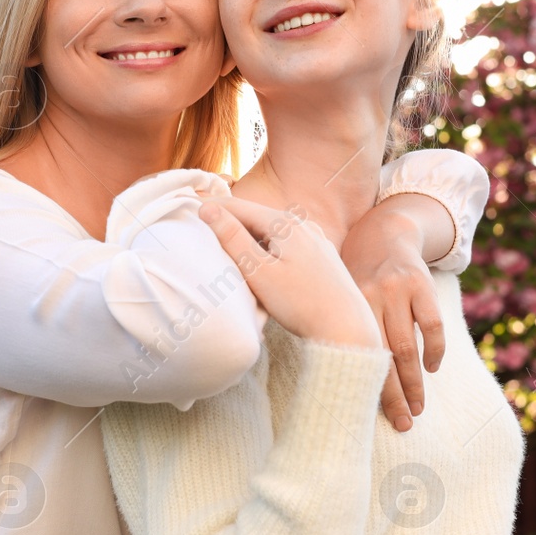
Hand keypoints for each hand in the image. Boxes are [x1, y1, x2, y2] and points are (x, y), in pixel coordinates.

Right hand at [198, 198, 378, 348]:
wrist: (346, 327)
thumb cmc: (300, 302)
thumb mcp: (259, 271)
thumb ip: (232, 238)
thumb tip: (208, 209)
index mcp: (285, 224)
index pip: (240, 207)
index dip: (213, 208)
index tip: (189, 208)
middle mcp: (303, 225)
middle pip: (256, 219)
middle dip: (231, 223)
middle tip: (203, 228)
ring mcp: (316, 240)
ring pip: (272, 233)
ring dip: (250, 238)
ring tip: (227, 246)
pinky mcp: (322, 257)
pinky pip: (287, 246)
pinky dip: (268, 250)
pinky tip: (262, 263)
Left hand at [339, 209, 444, 432]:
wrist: (383, 230)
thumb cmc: (353, 272)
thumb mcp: (336, 292)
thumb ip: (335, 324)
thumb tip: (325, 375)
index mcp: (344, 303)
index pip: (353, 354)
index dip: (362, 387)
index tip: (364, 417)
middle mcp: (368, 297)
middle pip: (382, 357)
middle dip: (392, 396)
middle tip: (402, 425)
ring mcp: (396, 290)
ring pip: (407, 347)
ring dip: (414, 383)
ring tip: (418, 409)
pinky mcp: (420, 283)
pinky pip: (432, 325)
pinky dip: (434, 350)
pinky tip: (432, 368)